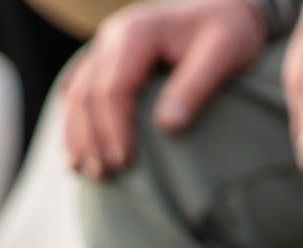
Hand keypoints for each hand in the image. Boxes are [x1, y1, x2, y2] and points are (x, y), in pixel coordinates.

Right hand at [62, 0, 265, 177]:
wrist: (226, 7)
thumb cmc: (230, 30)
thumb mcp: (223, 52)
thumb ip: (195, 86)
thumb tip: (168, 126)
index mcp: (138, 31)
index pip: (113, 88)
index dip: (114, 129)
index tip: (125, 162)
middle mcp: (114, 34)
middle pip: (86, 93)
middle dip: (92, 138)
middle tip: (105, 176)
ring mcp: (106, 45)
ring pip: (75, 93)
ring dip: (77, 135)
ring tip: (86, 172)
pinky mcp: (106, 57)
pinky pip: (77, 89)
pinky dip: (73, 121)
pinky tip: (76, 150)